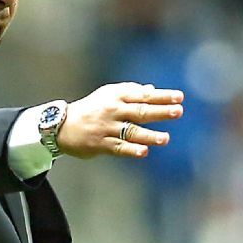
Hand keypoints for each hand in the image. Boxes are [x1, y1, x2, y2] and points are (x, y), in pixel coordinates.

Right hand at [57, 83, 183, 158]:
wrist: (62, 125)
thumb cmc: (91, 108)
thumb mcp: (108, 95)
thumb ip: (130, 92)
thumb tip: (152, 90)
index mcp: (116, 96)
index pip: (143, 95)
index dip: (162, 96)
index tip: (179, 97)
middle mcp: (112, 111)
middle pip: (140, 111)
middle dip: (160, 112)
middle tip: (178, 111)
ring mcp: (107, 128)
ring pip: (131, 131)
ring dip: (149, 135)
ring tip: (165, 139)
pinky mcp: (101, 145)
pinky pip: (118, 148)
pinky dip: (131, 150)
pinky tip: (144, 152)